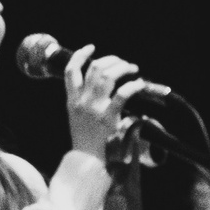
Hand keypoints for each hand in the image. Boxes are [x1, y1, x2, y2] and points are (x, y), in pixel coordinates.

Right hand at [64, 43, 151, 160]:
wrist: (87, 161)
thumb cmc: (86, 141)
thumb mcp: (77, 118)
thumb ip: (84, 102)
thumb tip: (103, 85)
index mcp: (71, 101)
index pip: (70, 71)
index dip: (80, 55)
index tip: (91, 48)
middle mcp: (81, 101)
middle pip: (94, 68)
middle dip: (112, 60)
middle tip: (123, 63)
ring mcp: (94, 109)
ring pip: (107, 75)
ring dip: (123, 67)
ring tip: (133, 69)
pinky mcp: (108, 117)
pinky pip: (123, 93)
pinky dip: (133, 85)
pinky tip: (139, 84)